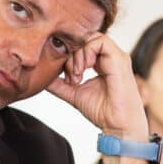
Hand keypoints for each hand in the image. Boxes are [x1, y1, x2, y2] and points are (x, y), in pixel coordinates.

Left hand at [46, 34, 150, 163]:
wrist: (118, 126)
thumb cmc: (103, 113)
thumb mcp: (75, 94)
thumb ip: (60, 85)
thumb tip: (44, 79)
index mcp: (104, 64)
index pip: (84, 47)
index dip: (71, 58)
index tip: (68, 79)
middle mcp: (111, 58)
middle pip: (86, 40)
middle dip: (73, 55)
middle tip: (71, 77)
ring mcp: (116, 57)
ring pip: (91, 38)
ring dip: (79, 54)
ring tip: (77, 74)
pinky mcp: (119, 58)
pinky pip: (99, 41)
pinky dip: (87, 52)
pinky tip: (84, 69)